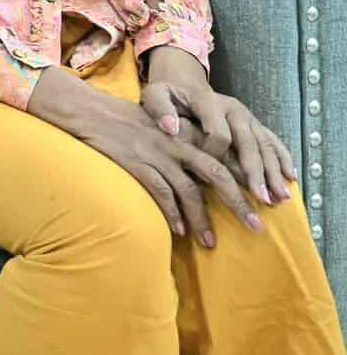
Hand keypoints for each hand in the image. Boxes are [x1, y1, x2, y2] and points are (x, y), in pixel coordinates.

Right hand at [29, 65, 260, 245]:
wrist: (90, 111)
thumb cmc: (125, 121)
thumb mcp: (161, 126)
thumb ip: (184, 145)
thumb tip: (205, 175)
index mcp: (187, 133)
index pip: (224, 158)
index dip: (245, 181)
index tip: (263, 203)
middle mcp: (178, 143)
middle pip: (218, 175)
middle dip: (239, 203)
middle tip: (257, 228)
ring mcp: (158, 154)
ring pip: (190, 191)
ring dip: (203, 220)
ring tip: (211, 243)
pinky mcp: (138, 164)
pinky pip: (161, 193)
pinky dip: (173, 214)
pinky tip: (179, 231)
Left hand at [142, 47, 298, 206]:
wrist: (184, 85)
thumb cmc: (167, 97)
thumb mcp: (155, 95)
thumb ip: (159, 108)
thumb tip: (170, 127)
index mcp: (209, 102)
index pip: (219, 134)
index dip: (214, 155)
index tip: (205, 175)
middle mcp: (234, 108)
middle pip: (249, 143)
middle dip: (256, 172)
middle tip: (261, 197)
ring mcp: (248, 117)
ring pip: (265, 146)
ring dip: (274, 172)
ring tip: (280, 197)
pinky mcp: (255, 124)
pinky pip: (273, 141)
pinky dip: (283, 159)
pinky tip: (291, 177)